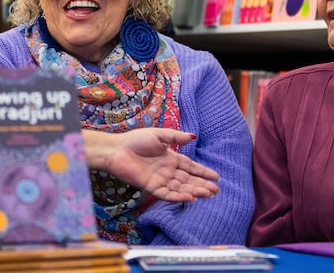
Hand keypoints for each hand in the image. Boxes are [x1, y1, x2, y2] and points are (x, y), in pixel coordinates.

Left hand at [83, 128, 219, 202]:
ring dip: (194, 191)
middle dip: (202, 185)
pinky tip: (190, 198)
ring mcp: (160, 180)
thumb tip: (193, 136)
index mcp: (170, 158)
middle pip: (188, 180)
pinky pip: (167, 194)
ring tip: (208, 194)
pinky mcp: (151, 187)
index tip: (216, 177)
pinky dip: (179, 197)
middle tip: (216, 190)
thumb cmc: (135, 140)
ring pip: (181, 188)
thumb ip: (175, 137)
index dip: (203, 172)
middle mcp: (167, 171)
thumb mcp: (159, 135)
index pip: (190, 167)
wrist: (117, 149)